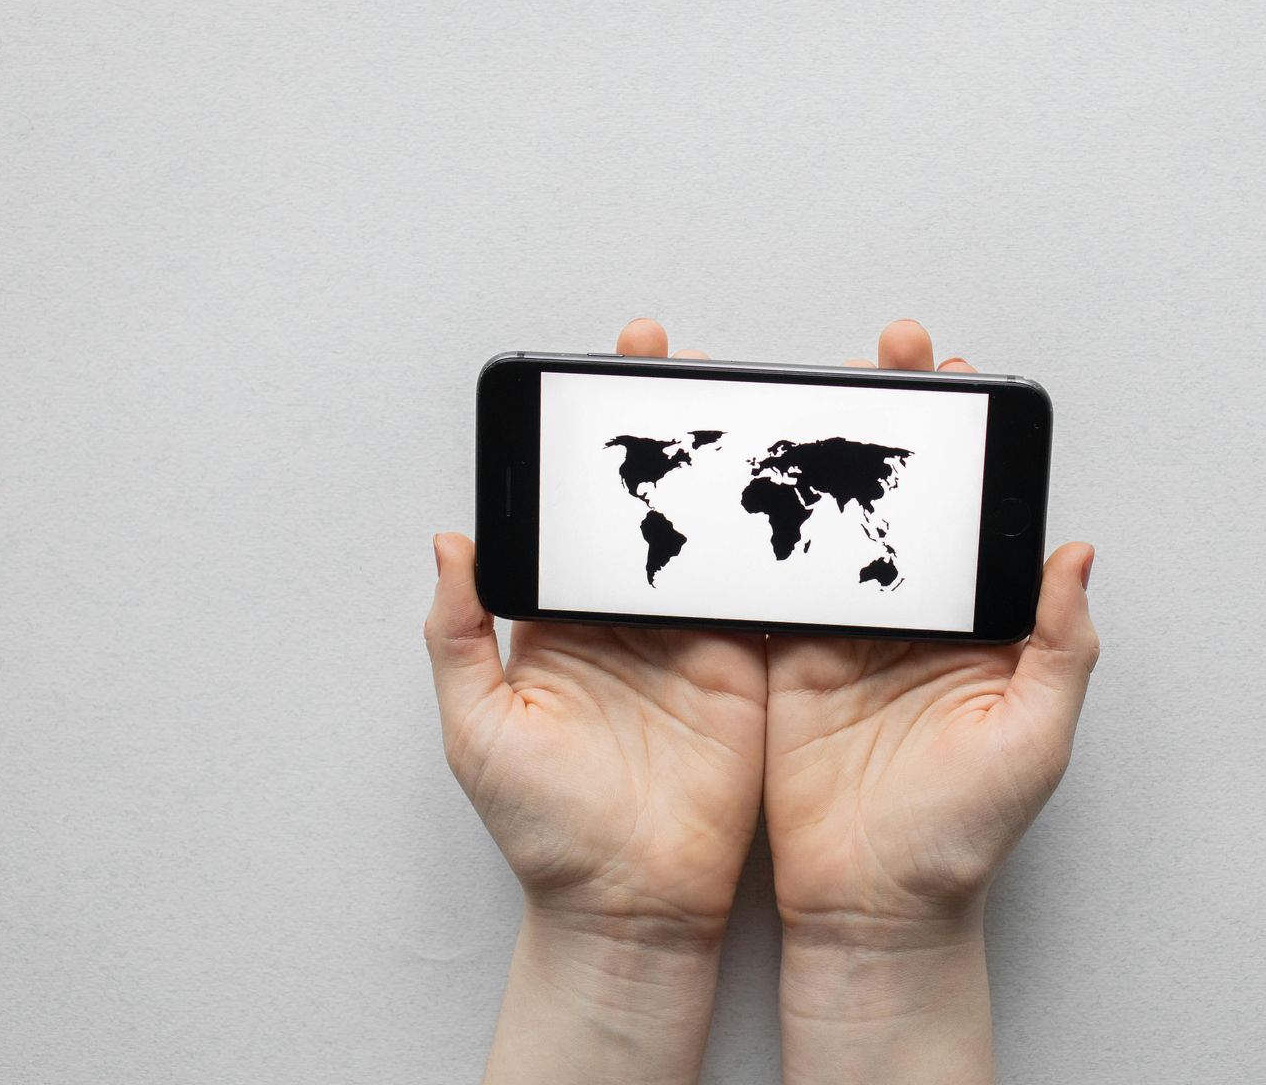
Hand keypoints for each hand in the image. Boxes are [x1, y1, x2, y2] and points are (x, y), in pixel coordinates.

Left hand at [425, 318, 764, 1083]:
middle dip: (687, 421)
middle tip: (695, 356)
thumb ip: (460, 633)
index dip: (608, 428)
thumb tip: (452, 538)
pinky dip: (798, 539)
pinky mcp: (757, 668)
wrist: (628, 909)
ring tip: (768, 394)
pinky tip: (814, 482)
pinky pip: (778, 590)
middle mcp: (641, 613)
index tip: (620, 361)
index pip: (596, 499)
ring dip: (751, 463)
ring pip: (730, 529)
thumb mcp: (479, 730)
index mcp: (573, 614)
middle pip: (670, 496)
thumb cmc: (543, 831)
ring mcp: (703, 636)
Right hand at [763, 318, 1099, 1083]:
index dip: (959, 436)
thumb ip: (1058, 647)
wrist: (871, 913)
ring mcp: (837, 633)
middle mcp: (904, 615)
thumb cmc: (963, 837)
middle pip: (887, 494)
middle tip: (878, 353)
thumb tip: (1076, 554)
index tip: (952, 370)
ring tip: (796, 387)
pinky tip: (737, 469)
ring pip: (820, 521)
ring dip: (809, 452)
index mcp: (970, 624)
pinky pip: (764, 578)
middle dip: (881, 416)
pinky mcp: (778, 661)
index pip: (964, 507)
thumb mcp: (1032, 740)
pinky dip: (749, 526)